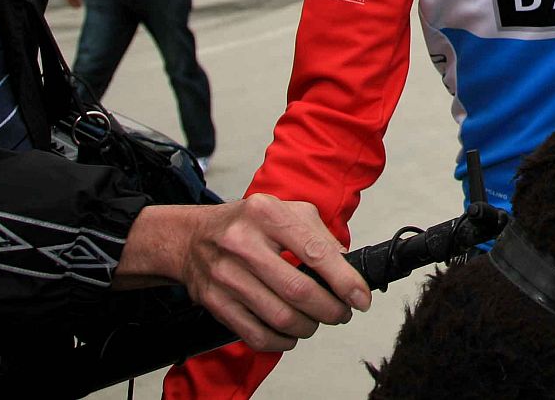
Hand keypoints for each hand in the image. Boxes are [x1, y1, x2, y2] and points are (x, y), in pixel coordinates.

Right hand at [115, 194, 370, 351]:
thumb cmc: (249, 224)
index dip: (345, 281)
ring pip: (280, 317)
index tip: (361, 298)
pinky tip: (290, 334)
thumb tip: (349, 270)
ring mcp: (225, 274)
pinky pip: (255, 334)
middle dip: (330, 310)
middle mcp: (243, 242)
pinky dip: (280, 342)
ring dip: (308, 327)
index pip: (316, 252)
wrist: (192, 237)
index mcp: (267, 213)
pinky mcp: (214, 301)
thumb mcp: (287, 212)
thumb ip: (320, 237)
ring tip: (317, 321)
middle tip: (342, 313)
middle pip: (299, 291)